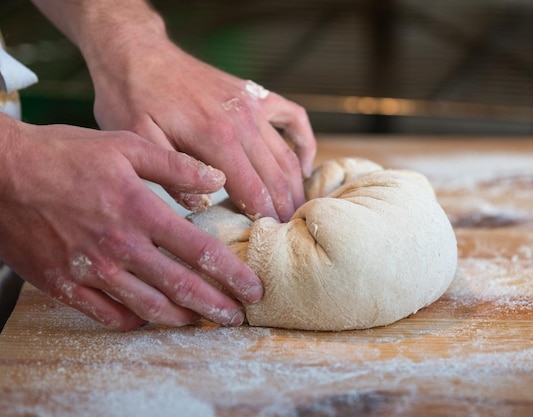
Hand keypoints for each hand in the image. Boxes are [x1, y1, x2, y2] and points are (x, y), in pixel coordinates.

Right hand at [0, 115, 261, 329]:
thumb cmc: (64, 154)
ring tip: (201, 322)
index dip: (232, 274)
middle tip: (237, 317)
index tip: (252, 288)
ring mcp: (91, 270)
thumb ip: (176, 166)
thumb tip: (217, 182)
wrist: (1, 172)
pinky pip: (107, 315)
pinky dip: (133, 320)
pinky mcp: (64, 285)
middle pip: (181, 287)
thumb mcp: (125, 146)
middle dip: (216, 306)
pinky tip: (149, 318)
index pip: (200, 252)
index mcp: (140, 211)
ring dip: (181, 318)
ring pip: (148, 307)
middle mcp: (120, 247)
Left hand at [87, 34, 316, 221]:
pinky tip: (303, 165)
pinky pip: (294, 118)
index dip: (263, 219)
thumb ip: (171, 175)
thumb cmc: (131, 98)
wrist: (137, 52)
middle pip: (276, 177)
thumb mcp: (135, 139)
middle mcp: (242, 122)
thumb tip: (203, 205)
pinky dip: (304, 143)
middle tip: (287, 237)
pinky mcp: (254, 95)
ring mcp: (252, 106)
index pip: (252, 190)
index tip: (269, 243)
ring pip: (286, 155)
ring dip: (294, 187)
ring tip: (296, 214)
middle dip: (284, 210)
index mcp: (215, 138)